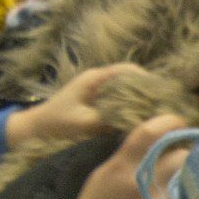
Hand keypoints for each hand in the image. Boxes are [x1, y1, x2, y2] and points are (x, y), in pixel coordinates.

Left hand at [7, 62, 149, 146]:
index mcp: (95, 78)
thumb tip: (138, 120)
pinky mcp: (95, 100)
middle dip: (146, 90)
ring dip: (138, 98)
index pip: (128, 70)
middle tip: (163, 106)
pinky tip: (138, 119)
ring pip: (124, 89)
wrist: (34, 128)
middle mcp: (97, 79)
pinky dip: (128, 106)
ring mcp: (96, 89)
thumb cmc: (56, 123)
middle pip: (130, 78)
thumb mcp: (85, 123)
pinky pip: (117, 98)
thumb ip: (110, 119)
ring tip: (155, 112)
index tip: (162, 94)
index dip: (147, 80)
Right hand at [57, 114, 191, 198]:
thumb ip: (130, 154)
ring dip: (189, 172)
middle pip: (180, 155)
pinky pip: (186, 196)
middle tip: (182, 152)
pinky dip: (187, 191)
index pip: (151, 132)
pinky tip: (183, 191)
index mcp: (122, 165)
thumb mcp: (106, 170)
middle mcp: (141, 181)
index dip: (170, 121)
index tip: (177, 122)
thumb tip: (156, 139)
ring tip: (184, 172)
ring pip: (188, 177)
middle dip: (185, 152)